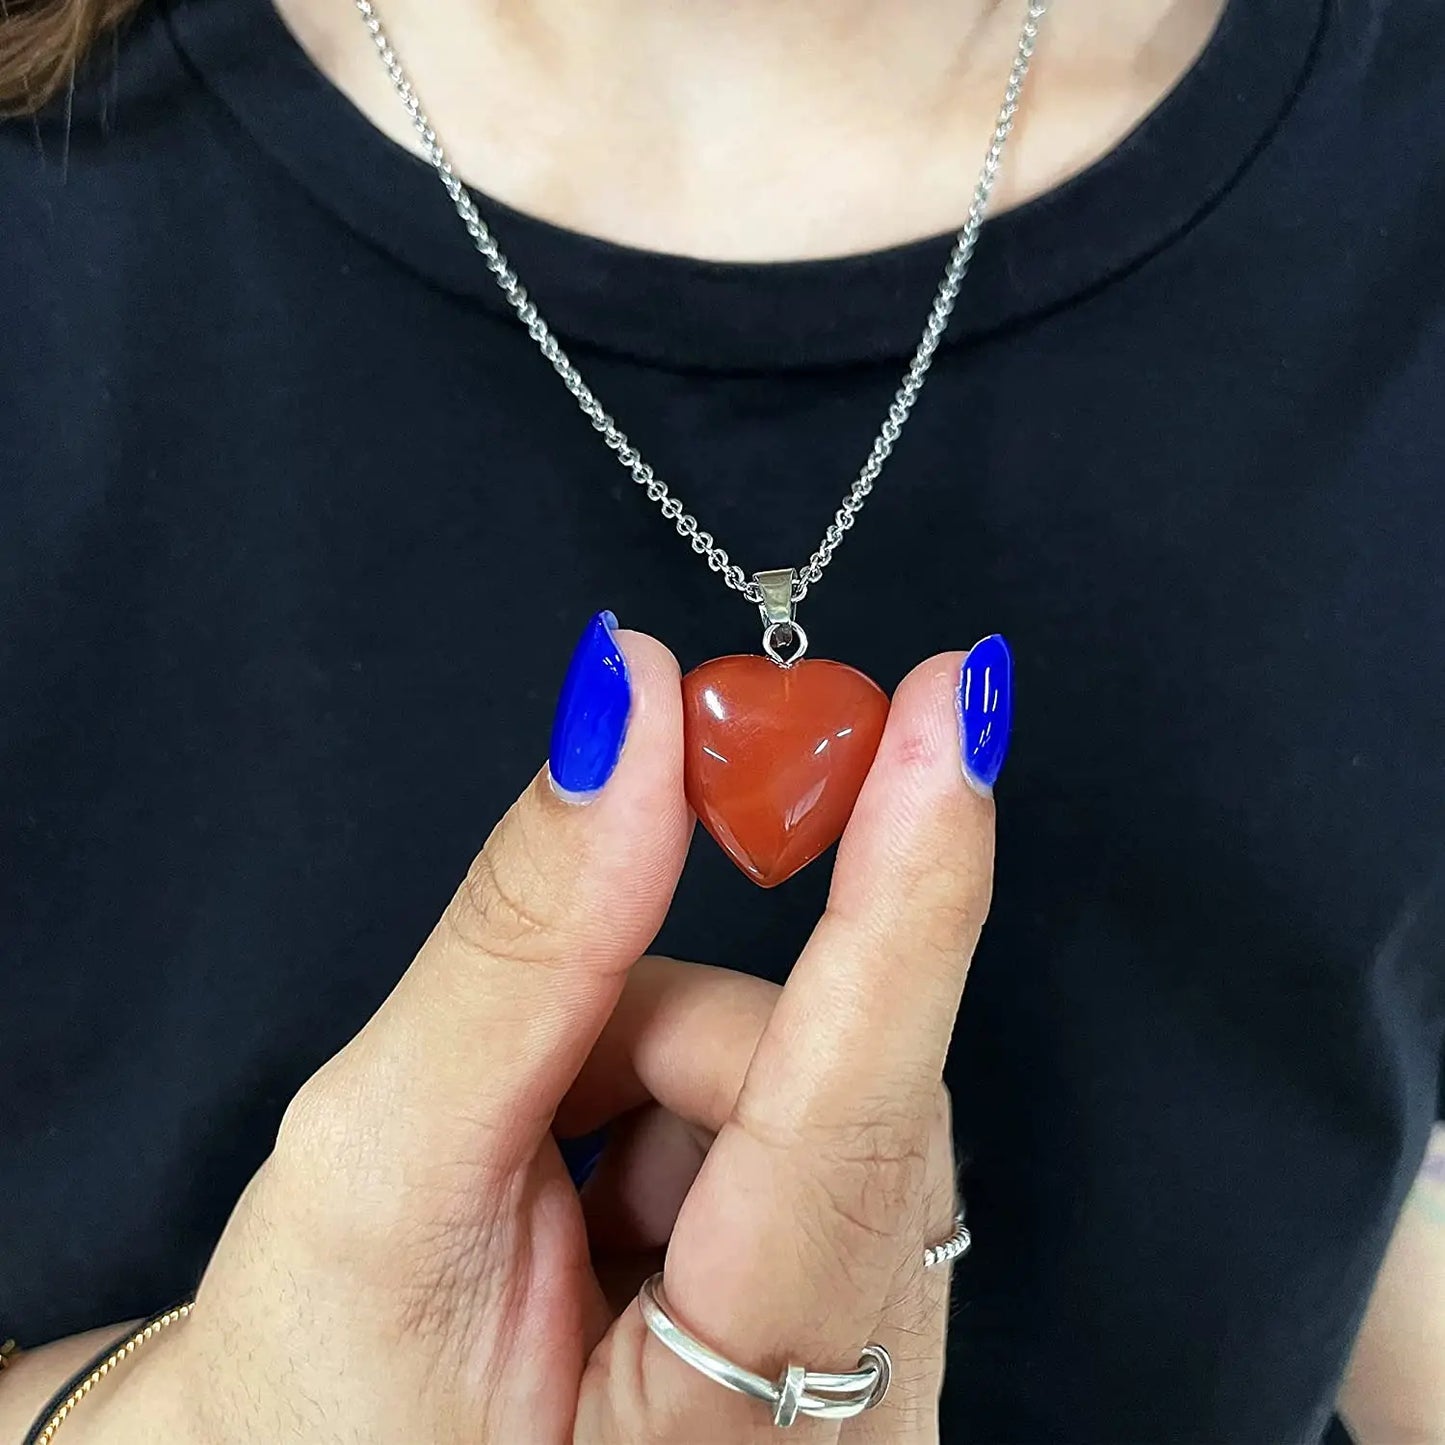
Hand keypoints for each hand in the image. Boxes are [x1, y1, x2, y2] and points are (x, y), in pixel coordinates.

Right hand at [32, 627, 993, 1443]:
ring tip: (539, 1175)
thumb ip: (520, 949)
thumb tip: (628, 723)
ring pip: (818, 1087)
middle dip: (667, 1026)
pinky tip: (599, 1187)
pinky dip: (687, 1100)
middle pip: (833, 1088)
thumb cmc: (320, 1402)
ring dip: (661, 1068)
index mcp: (719, 1438)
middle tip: (528, 1083)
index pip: (852, 1133)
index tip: (955, 716)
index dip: (904, 902)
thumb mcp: (381, 1176)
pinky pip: (809, 1120)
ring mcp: (858, 1381)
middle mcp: (843, 1425)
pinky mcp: (846, 1320)